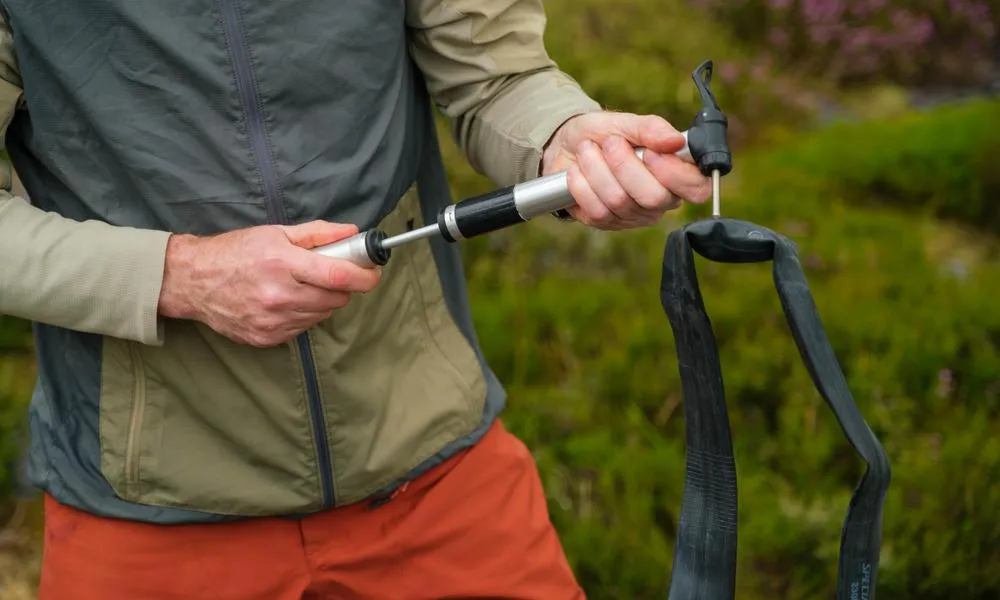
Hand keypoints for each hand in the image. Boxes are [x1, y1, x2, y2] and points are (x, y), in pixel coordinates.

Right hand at [158, 221, 380, 347]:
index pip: (338, 276)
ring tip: (300, 286)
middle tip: (328, 274)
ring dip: (322, 301)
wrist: (193, 281)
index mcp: (282, 263)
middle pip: (335, 299)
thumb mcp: (275, 233)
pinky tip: (285, 301)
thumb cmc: (235, 252)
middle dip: (340, 286)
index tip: (372, 274)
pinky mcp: (267, 338)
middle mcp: (279, 295)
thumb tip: (352, 232)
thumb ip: (318, 234)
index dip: (364, 277)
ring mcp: (273, 321)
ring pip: (322, 315)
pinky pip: (303, 328)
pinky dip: (303, 315)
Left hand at [541, 111, 711, 229]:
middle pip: (654, 198)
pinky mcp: (607, 223)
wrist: (567, 146)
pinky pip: (597, 210)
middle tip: (610, 143)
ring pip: (619, 201)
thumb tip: (676, 141)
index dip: (675, 174)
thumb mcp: (626, 122)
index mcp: (676, 174)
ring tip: (587, 150)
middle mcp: (660, 200)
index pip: (697, 189)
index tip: (650, 153)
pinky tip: (578, 171)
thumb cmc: (604, 134)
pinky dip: (581, 184)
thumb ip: (652, 129)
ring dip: (596, 168)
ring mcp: (633, 215)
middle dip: (624, 165)